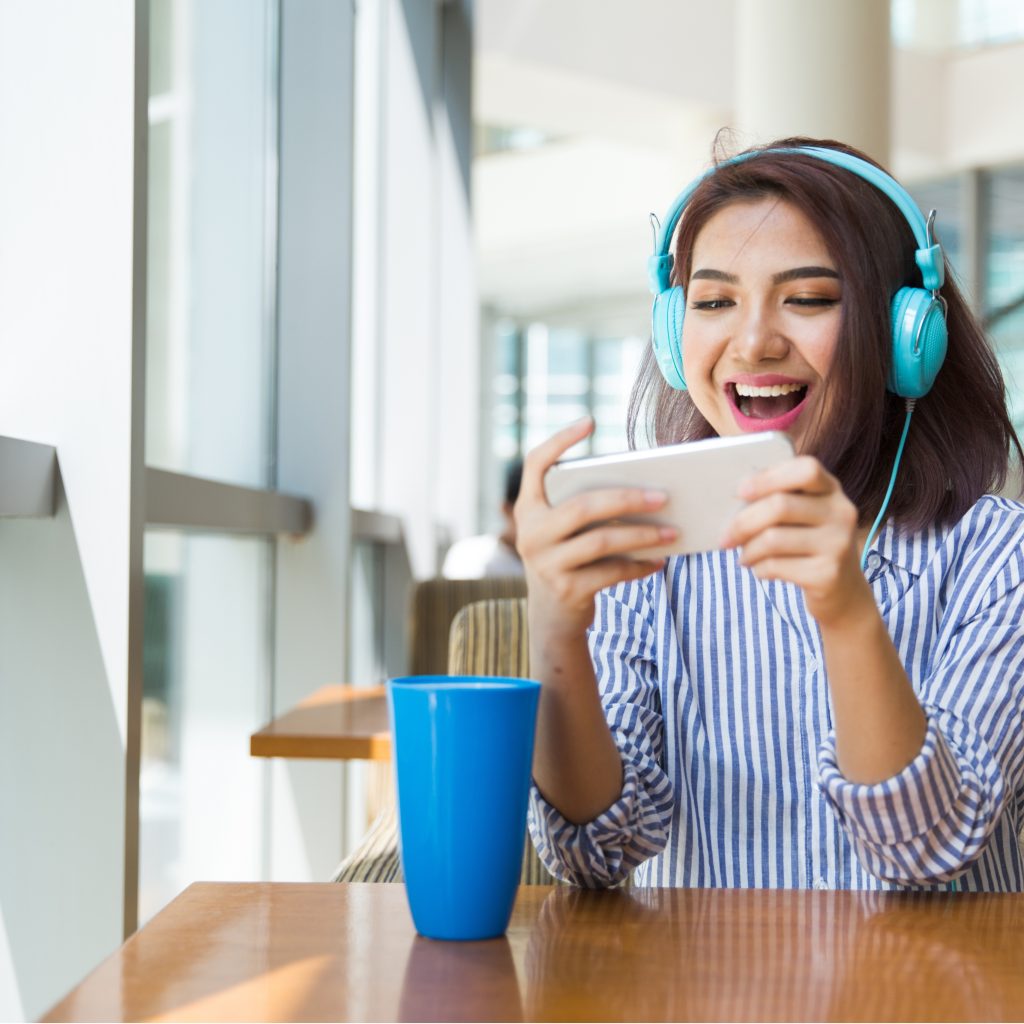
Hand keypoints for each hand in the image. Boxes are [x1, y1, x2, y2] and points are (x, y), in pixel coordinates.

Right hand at [515, 417, 674, 638]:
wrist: (553, 617)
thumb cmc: (570, 559)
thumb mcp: (564, 531)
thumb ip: (585, 508)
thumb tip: (644, 489)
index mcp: (529, 509)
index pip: (535, 464)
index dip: (559, 441)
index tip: (590, 421)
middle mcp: (531, 533)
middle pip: (584, 506)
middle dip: (628, 499)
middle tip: (663, 496)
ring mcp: (546, 563)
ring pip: (602, 541)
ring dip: (643, 536)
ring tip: (673, 532)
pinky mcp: (566, 590)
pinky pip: (611, 572)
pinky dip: (640, 566)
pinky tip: (660, 561)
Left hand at [720, 454, 870, 627]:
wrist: (843, 590)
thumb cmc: (809, 544)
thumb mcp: (803, 515)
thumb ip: (778, 500)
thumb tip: (732, 500)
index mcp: (831, 490)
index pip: (805, 469)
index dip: (769, 478)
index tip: (740, 491)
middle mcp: (841, 512)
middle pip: (780, 505)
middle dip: (742, 523)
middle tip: (725, 538)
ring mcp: (838, 543)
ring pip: (773, 539)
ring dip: (748, 550)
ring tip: (744, 557)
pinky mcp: (827, 574)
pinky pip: (776, 566)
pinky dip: (759, 569)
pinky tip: (760, 570)